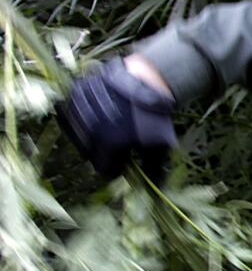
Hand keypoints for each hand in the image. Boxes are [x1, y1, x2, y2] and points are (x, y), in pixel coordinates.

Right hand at [57, 58, 176, 180]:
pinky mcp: (75, 94)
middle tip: (120, 143)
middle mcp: (91, 127)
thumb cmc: (155, 116)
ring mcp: (81, 109)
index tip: (126, 160)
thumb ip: (154, 170)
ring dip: (93, 136)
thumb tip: (155, 190)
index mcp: (109, 142)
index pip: (104, 169)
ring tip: (111, 127)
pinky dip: (83, 120)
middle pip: (90, 153)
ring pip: (80, 136)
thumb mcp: (160, 146)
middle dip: (105, 153)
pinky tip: (99, 116)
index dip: (117, 168)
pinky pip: (72, 116)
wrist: (149, 80)